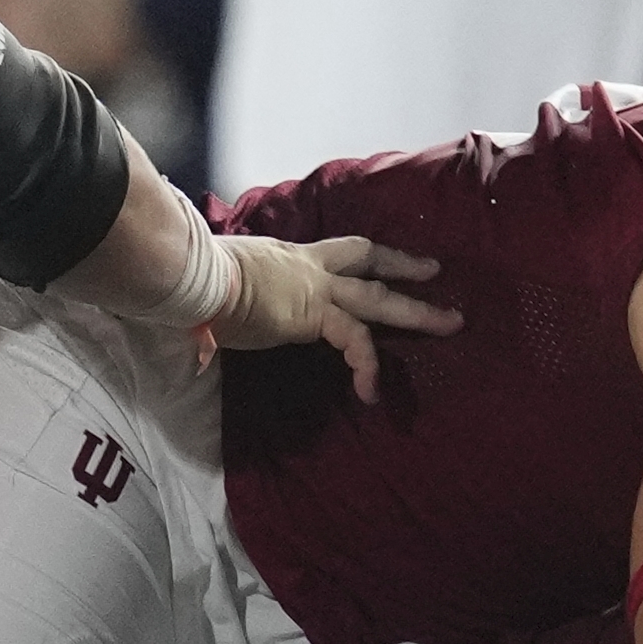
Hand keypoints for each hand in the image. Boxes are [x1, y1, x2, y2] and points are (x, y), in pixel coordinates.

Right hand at [211, 236, 462, 403]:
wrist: (190, 276)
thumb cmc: (195, 277)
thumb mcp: (229, 275)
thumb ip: (246, 287)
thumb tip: (231, 304)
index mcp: (291, 257)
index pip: (340, 251)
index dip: (371, 255)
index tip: (393, 259)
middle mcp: (308, 268)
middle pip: (368, 262)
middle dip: (406, 269)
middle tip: (437, 273)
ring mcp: (314, 289)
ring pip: (378, 300)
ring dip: (418, 313)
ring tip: (452, 324)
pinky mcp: (313, 315)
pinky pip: (353, 340)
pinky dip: (367, 365)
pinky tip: (370, 392)